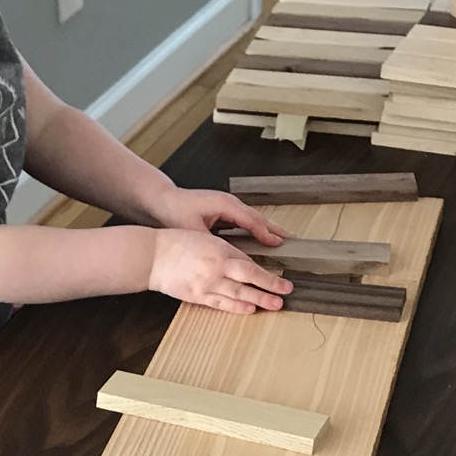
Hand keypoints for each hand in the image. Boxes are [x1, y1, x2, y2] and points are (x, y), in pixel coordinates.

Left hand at [145, 183, 286, 248]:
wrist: (163, 200)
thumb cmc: (175, 212)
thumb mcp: (193, 230)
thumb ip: (212, 242)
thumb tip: (226, 256)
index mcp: (224, 204)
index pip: (251, 220)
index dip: (265, 233)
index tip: (278, 244)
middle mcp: (230, 203)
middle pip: (258, 218)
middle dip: (275, 229)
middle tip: (292, 241)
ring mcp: (229, 205)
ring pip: (254, 219)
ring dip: (269, 230)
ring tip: (284, 240)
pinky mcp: (226, 211)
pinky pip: (246, 221)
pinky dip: (258, 229)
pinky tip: (264, 239)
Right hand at [147, 228, 290, 314]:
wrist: (152, 256)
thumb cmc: (176, 243)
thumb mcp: (206, 239)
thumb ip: (225, 252)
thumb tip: (246, 265)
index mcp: (219, 249)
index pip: (249, 263)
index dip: (266, 274)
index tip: (281, 280)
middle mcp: (215, 266)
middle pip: (248, 277)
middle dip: (269, 286)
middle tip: (286, 292)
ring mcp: (206, 282)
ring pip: (238, 293)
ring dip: (258, 300)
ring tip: (274, 304)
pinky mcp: (197, 295)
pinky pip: (221, 303)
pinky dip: (236, 307)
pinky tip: (249, 309)